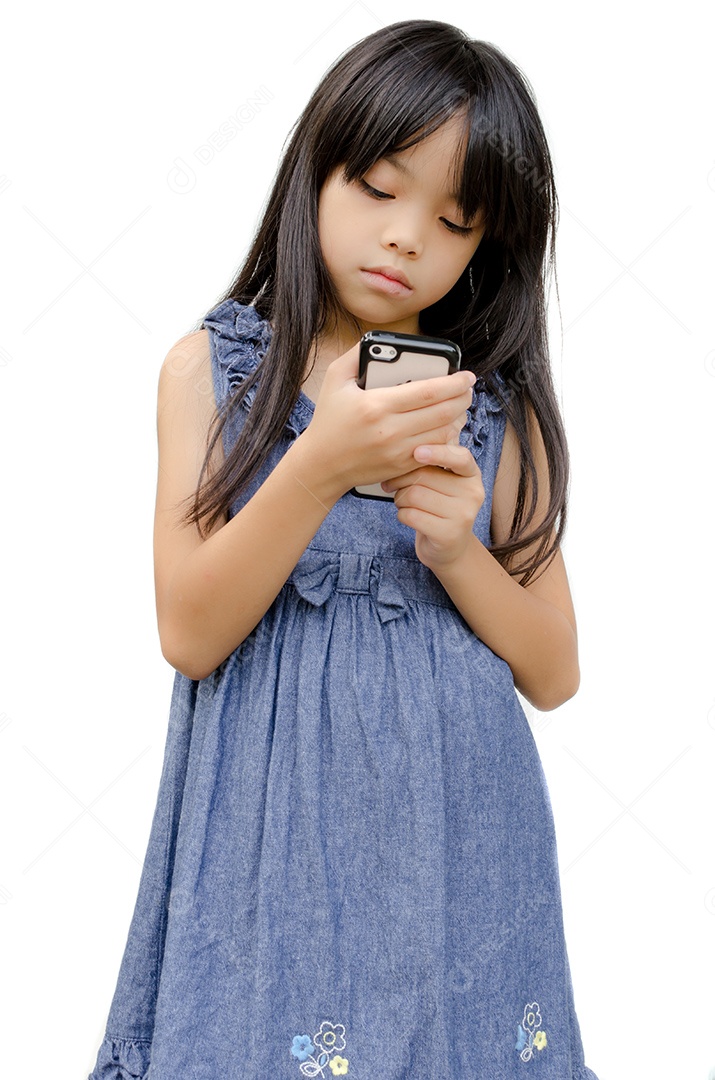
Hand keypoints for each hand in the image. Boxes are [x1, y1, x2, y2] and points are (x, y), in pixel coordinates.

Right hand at [301, 344, 475, 498]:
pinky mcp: (402, 466)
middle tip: (468, 389)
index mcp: (376, 405)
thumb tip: (378, 340)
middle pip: (442, 412)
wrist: (322, 464)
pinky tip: (447, 425)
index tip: (467, 375)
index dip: (454, 382)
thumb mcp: (335, 380)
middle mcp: (390, 430)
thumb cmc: (329, 420)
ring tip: (460, 406)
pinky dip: (447, 437)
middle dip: (463, 398)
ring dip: (458, 418)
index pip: (428, 391)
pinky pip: (435, 450)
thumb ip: (355, 355)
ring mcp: (398, 451)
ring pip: (444, 433)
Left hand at [381, 442, 484, 571]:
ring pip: (414, 495)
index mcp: (472, 474)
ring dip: (399, 499)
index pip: (460, 457)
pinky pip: (411, 515)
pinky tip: (408, 517)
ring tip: (403, 503)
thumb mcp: (444, 483)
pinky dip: (401, 515)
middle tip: (393, 486)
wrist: (450, 547)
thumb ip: (431, 466)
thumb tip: (402, 454)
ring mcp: (463, 515)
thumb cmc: (441, 509)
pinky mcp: (449, 534)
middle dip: (401, 480)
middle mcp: (472, 493)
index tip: (417, 452)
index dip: (438, 452)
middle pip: (424, 476)